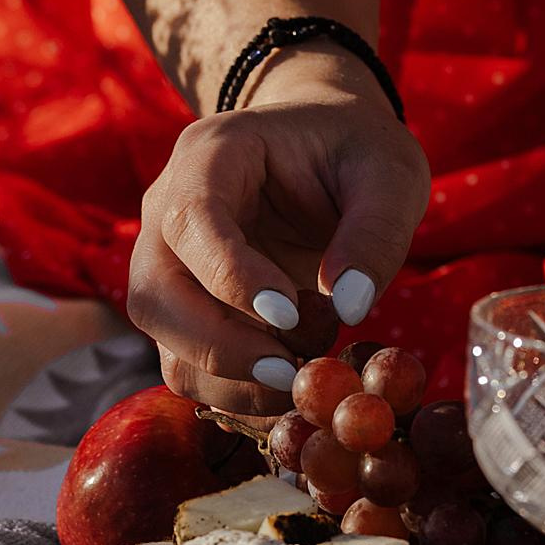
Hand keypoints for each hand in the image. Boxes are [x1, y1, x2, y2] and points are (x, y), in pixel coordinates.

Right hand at [128, 62, 430, 414]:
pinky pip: (187, 365)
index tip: (289, 315)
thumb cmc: (355, 153)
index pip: (191, 219)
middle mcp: (168, 209)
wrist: (328, 152)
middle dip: (219, 346)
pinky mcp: (186, 308)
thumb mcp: (389, 174)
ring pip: (164, 339)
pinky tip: (291, 389)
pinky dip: (234, 392)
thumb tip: (350, 306)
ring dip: (229, 378)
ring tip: (304, 372)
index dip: (231, 275)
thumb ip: (376, 232)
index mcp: (211, 154)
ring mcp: (168, 262)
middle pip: (155, 293)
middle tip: (294, 372)